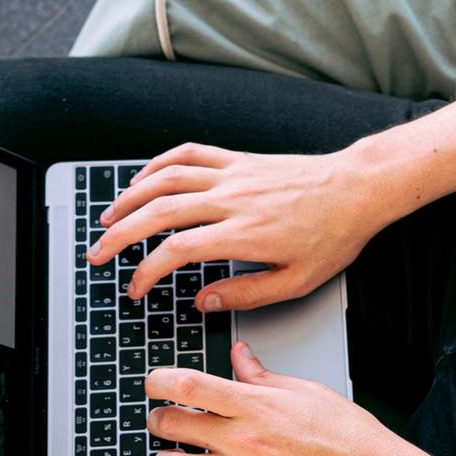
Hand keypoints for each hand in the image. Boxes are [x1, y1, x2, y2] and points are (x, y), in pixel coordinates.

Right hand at [87, 142, 382, 309]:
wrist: (357, 189)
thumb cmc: (334, 236)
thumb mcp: (297, 282)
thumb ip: (246, 294)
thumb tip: (203, 301)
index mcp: (244, 234)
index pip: (175, 251)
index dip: (146, 271)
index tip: (136, 288)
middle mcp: (232, 199)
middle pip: (157, 212)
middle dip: (119, 235)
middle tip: (98, 254)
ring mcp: (233, 174)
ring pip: (165, 178)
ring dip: (129, 198)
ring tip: (108, 218)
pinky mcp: (239, 159)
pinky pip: (189, 154)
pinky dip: (158, 164)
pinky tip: (143, 179)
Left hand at [146, 345, 435, 455]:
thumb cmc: (349, 435)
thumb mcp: (307, 391)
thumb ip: (263, 375)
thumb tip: (239, 355)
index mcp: (257, 406)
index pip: (188, 385)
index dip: (159, 380)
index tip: (154, 381)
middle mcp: (245, 441)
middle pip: (172, 425)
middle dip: (159, 419)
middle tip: (164, 418)